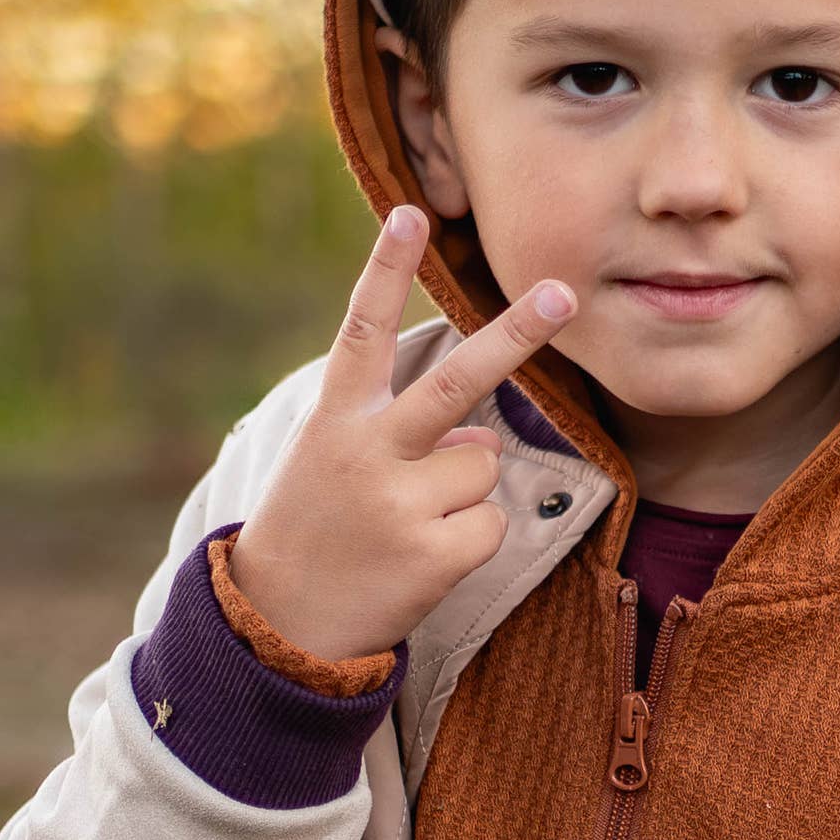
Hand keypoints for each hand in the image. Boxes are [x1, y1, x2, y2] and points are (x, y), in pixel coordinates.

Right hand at [226, 212, 576, 663]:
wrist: (278, 626)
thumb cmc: (316, 528)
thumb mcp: (338, 465)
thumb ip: (405, 436)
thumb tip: (485, 438)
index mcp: (335, 419)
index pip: (361, 328)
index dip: (384, 269)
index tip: (407, 212)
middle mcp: (366, 452)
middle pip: (453, 382)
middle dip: (515, 335)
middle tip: (562, 292)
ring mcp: (399, 505)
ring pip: (482, 463)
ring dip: (462, 491)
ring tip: (406, 525)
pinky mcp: (431, 555)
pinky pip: (490, 521)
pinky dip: (469, 540)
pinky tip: (420, 560)